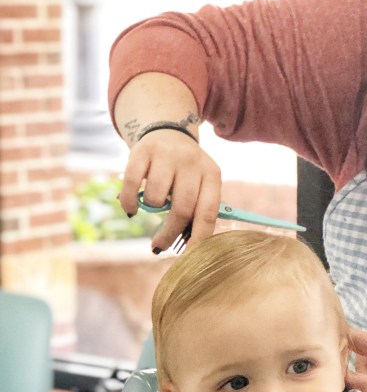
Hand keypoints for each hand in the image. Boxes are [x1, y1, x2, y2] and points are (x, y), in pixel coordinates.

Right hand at [119, 131, 222, 251]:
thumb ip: (197, 209)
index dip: (198, 238)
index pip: (208, 212)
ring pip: (157, 198)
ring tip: (152, 204)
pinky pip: (132, 184)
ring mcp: (167, 155)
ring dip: (151, 209)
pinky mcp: (143, 151)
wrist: (167, 133)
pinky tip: (131, 209)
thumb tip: (190, 248)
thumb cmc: (185, 172)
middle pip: (182, 209)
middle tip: (160, 246)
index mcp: (212, 175)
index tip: (188, 258)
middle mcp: (192, 162)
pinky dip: (130, 202)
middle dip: (170, 233)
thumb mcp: (200, 184)